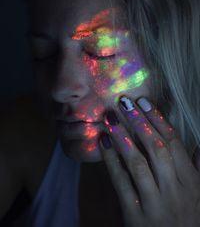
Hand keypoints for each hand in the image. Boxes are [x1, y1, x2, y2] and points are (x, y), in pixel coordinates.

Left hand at [99, 96, 199, 226]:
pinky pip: (121, 183)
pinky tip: (103, 143)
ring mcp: (155, 204)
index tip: (144, 102)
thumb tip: (199, 145)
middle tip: (125, 102)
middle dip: (140, 122)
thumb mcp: (198, 195)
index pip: (174, 143)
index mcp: (192, 183)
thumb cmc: (187, 220)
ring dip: (123, 137)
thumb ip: (197, 169)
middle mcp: (175, 191)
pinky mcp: (135, 216)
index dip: (158, 120)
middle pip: (156, 149)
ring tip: (111, 118)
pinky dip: (111, 161)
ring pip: (138, 163)